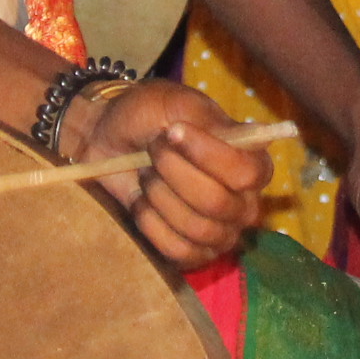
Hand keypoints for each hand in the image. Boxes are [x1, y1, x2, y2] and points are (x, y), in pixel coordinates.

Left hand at [71, 79, 266, 268]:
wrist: (109, 141)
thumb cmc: (148, 118)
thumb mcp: (174, 104)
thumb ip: (204, 119)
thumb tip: (238, 137)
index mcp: (251, 161)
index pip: (247, 172)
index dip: (209, 155)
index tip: (173, 131)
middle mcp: (243, 201)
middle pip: (217, 202)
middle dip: (174, 173)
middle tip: (153, 151)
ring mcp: (220, 232)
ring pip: (195, 227)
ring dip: (159, 196)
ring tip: (147, 176)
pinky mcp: (193, 254)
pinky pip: (177, 250)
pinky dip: (151, 223)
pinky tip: (143, 203)